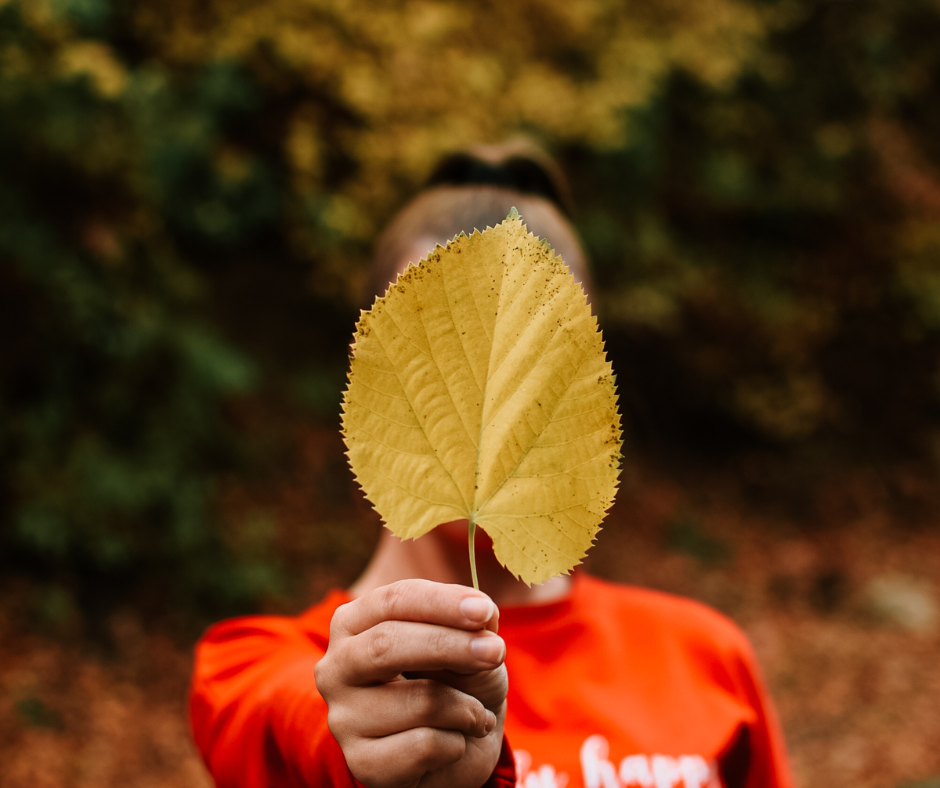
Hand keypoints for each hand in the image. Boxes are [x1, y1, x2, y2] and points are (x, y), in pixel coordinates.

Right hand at [314, 579, 507, 787]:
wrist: (455, 748)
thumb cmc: (455, 682)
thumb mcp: (469, 646)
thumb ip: (472, 628)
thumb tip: (482, 618)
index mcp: (354, 623)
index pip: (393, 601)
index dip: (441, 603)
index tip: (484, 610)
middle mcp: (337, 667)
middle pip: (387, 644)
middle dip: (449, 645)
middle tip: (496, 651)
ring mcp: (344, 717)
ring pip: (418, 701)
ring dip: (466, 707)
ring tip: (476, 713)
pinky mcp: (362, 762)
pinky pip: (424, 745)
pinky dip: (457, 742)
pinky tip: (455, 742)